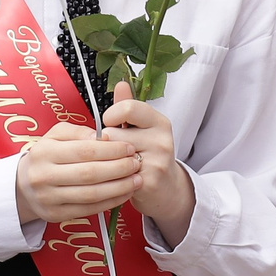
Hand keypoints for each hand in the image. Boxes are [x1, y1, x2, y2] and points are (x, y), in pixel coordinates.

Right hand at [15, 120, 141, 227]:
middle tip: (136, 163)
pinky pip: (89, 209)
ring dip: (119, 187)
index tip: (128, 147)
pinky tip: (124, 193)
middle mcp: (44, 176)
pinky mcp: (56, 215)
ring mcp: (49, 198)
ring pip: (92, 194)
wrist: (23, 186)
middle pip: (90, 174)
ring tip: (136, 179)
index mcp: (44, 152)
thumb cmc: (46, 157)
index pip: (84, 150)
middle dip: (119, 168)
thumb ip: (78, 131)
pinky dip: (111, 202)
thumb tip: (102, 137)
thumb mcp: (55, 136)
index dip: (111, 150)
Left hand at [104, 84, 194, 244]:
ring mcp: (157, 161)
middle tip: (116, 151)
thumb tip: (121, 83)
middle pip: (113, 133)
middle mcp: (162, 139)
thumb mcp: (142, 129)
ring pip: (112, 154)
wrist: (167, 191)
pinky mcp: (148, 181)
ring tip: (117, 165)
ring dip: (108, 161)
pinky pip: (115, 173)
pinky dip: (111, 176)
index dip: (111, 116)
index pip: (128, 108)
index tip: (110, 124)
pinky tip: (120, 178)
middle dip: (107, 144)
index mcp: (159, 122)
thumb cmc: (149, 156)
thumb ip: (128, 107)